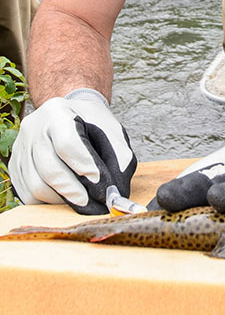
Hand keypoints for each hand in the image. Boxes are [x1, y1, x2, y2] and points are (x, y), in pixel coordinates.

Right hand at [9, 88, 136, 214]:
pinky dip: (47, 202)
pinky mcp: (14, 166)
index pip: (67, 144)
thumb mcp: (111, 128)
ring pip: (36, 186)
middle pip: (49, 169)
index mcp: (56, 112)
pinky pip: (26, 194)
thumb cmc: (92, 122)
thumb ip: (119, 154)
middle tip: (91, 203)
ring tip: (81, 201)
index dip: (85, 166)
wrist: (70, 113)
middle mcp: (33, 129)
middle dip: (73, 190)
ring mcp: (20, 148)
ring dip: (61, 199)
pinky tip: (65, 199)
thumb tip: (116, 191)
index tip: (101, 184)